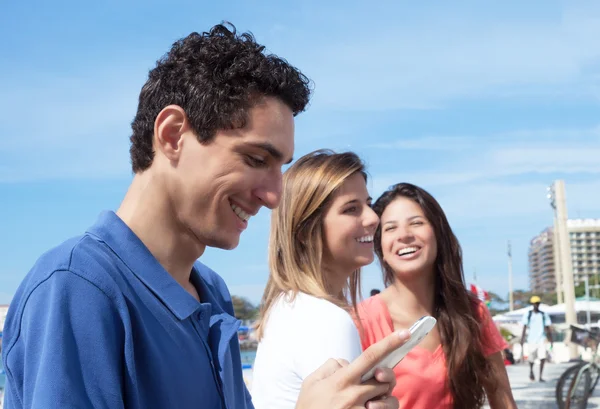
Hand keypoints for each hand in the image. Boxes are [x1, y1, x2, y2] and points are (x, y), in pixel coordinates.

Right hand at [295, 329, 409, 408]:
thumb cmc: (308, 407)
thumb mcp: (312, 382)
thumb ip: (331, 366)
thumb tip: (348, 362)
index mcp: (342, 380)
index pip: (370, 356)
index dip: (390, 343)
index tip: (405, 334)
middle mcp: (354, 395)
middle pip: (384, 379)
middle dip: (383, 379)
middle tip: (374, 383)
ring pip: (388, 399)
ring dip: (383, 398)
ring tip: (369, 403)